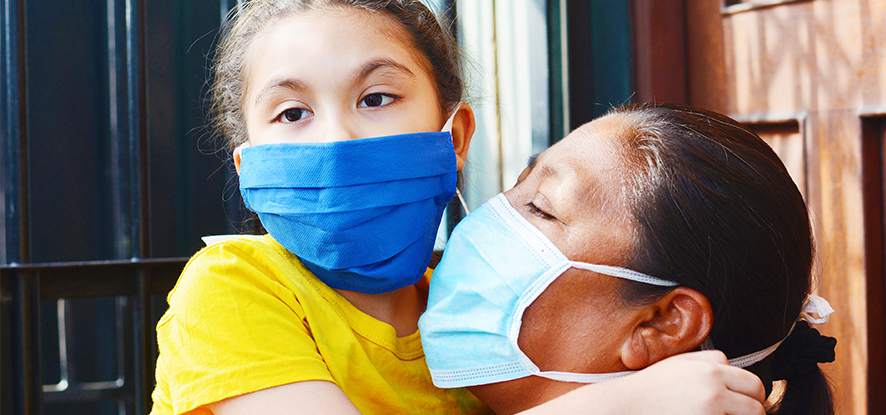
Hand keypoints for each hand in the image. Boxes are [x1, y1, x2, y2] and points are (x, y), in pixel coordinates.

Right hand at [519, 351, 764, 414]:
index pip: (753, 383)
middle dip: (752, 413)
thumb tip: (728, 362)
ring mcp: (710, 412)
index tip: (746, 404)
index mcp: (710, 370)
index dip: (753, 396)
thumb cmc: (650, 388)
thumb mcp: (677, 364)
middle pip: (756, 405)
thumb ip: (706, 360)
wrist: (626, 407)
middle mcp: (713, 390)